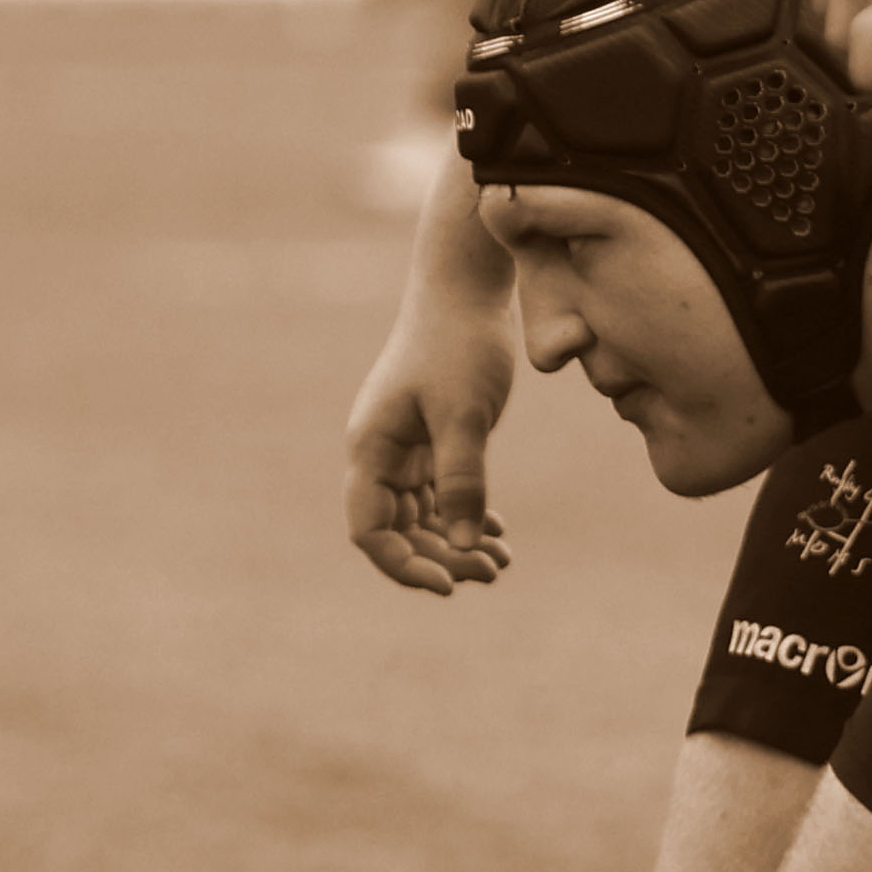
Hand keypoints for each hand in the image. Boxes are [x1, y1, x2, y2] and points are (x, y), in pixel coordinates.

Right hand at [345, 302, 514, 594]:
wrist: (467, 287)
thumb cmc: (460, 344)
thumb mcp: (465, 416)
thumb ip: (461, 481)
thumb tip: (461, 546)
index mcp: (371, 448)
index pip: (370, 531)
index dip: (404, 566)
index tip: (450, 584)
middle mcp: (380, 452)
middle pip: (398, 529)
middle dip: (441, 557)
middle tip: (494, 570)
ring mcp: (404, 445)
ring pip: (421, 514)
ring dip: (456, 541)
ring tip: (502, 562)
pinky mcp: (430, 435)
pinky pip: (439, 492)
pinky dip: (464, 514)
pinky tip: (497, 532)